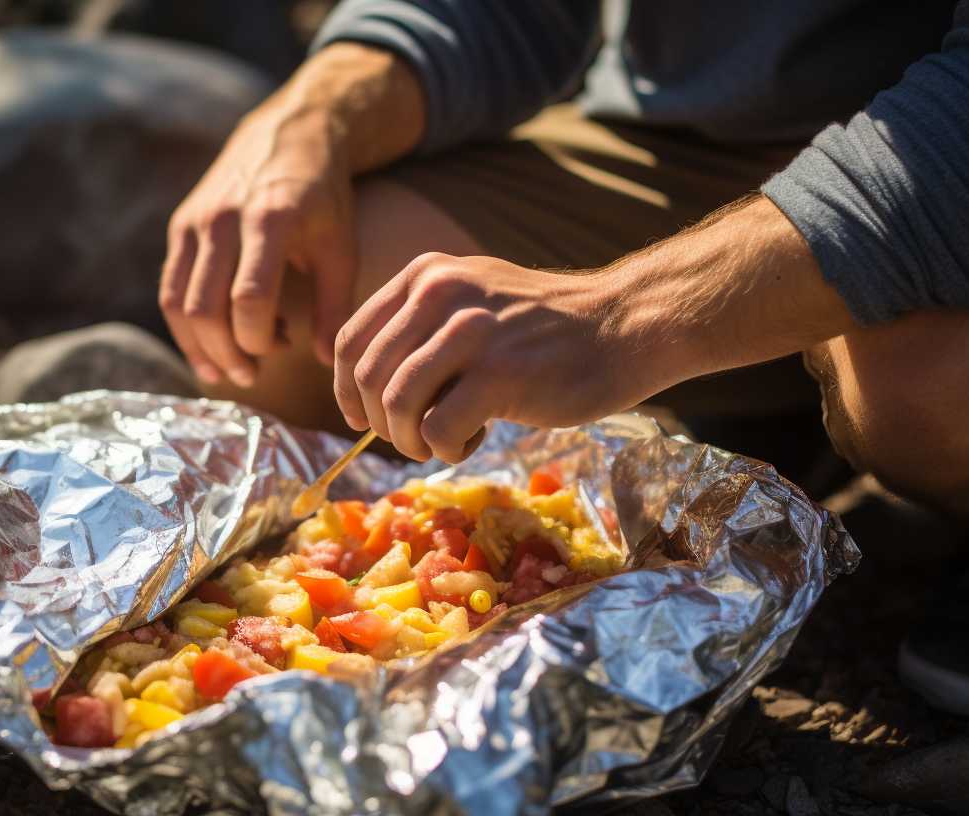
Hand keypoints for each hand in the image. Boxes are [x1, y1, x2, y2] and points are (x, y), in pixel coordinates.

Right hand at [160, 107, 356, 386]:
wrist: (289, 133)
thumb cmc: (323, 196)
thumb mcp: (341, 245)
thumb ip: (334, 305)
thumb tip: (323, 361)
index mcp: (269, 219)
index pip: (250, 297)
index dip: (261, 337)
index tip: (284, 347)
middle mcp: (223, 218)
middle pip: (206, 306)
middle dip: (227, 353)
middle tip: (252, 375)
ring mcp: (195, 221)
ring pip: (178, 302)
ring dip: (200, 348)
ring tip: (230, 370)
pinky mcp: (180, 226)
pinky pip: (170, 288)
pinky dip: (184, 328)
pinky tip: (208, 353)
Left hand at [333, 253, 662, 462]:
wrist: (623, 326)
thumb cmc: (543, 328)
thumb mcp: (471, 300)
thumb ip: (420, 326)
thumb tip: (362, 385)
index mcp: (425, 275)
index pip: (351, 340)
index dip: (345, 390)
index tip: (359, 418)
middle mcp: (440, 294)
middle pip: (367, 377)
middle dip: (379, 423)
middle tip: (412, 438)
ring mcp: (470, 333)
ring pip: (395, 406)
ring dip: (410, 440)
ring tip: (442, 441)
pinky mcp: (499, 374)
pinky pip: (437, 430)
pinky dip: (446, 449)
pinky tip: (473, 439)